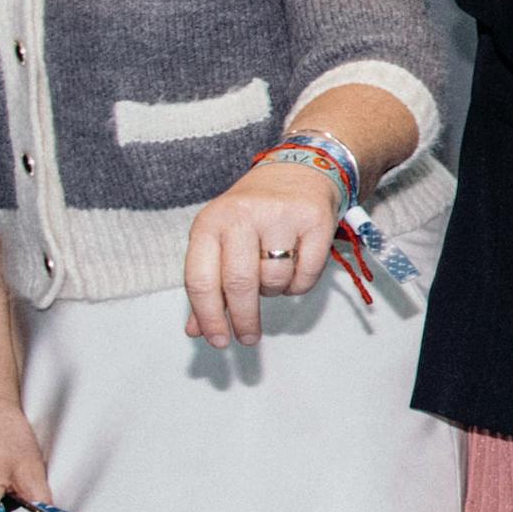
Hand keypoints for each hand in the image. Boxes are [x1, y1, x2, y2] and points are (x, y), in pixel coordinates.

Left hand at [182, 156, 341, 345]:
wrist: (298, 171)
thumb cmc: (252, 215)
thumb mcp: (219, 241)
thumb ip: (207, 284)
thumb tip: (197, 330)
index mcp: (209, 222)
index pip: (200, 279)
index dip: (208, 317)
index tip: (217, 340)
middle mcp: (242, 216)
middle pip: (239, 283)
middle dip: (244, 319)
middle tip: (247, 338)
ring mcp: (280, 216)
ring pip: (275, 281)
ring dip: (274, 292)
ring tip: (273, 276)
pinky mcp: (315, 221)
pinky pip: (306, 275)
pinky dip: (299, 285)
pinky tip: (294, 271)